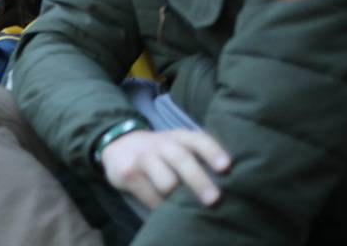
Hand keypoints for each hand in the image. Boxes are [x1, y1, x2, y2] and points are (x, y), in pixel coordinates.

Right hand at [100, 129, 230, 209]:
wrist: (118, 145)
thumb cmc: (159, 151)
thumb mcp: (177, 144)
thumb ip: (197, 156)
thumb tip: (227, 182)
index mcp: (179, 137)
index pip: (198, 139)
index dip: (212, 152)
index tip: (226, 167)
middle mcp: (161, 144)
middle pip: (182, 160)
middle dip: (199, 181)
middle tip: (214, 200)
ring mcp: (143, 158)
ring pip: (166, 181)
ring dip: (178, 197)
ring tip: (186, 207)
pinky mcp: (128, 173)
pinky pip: (150, 196)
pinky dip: (160, 206)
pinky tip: (164, 209)